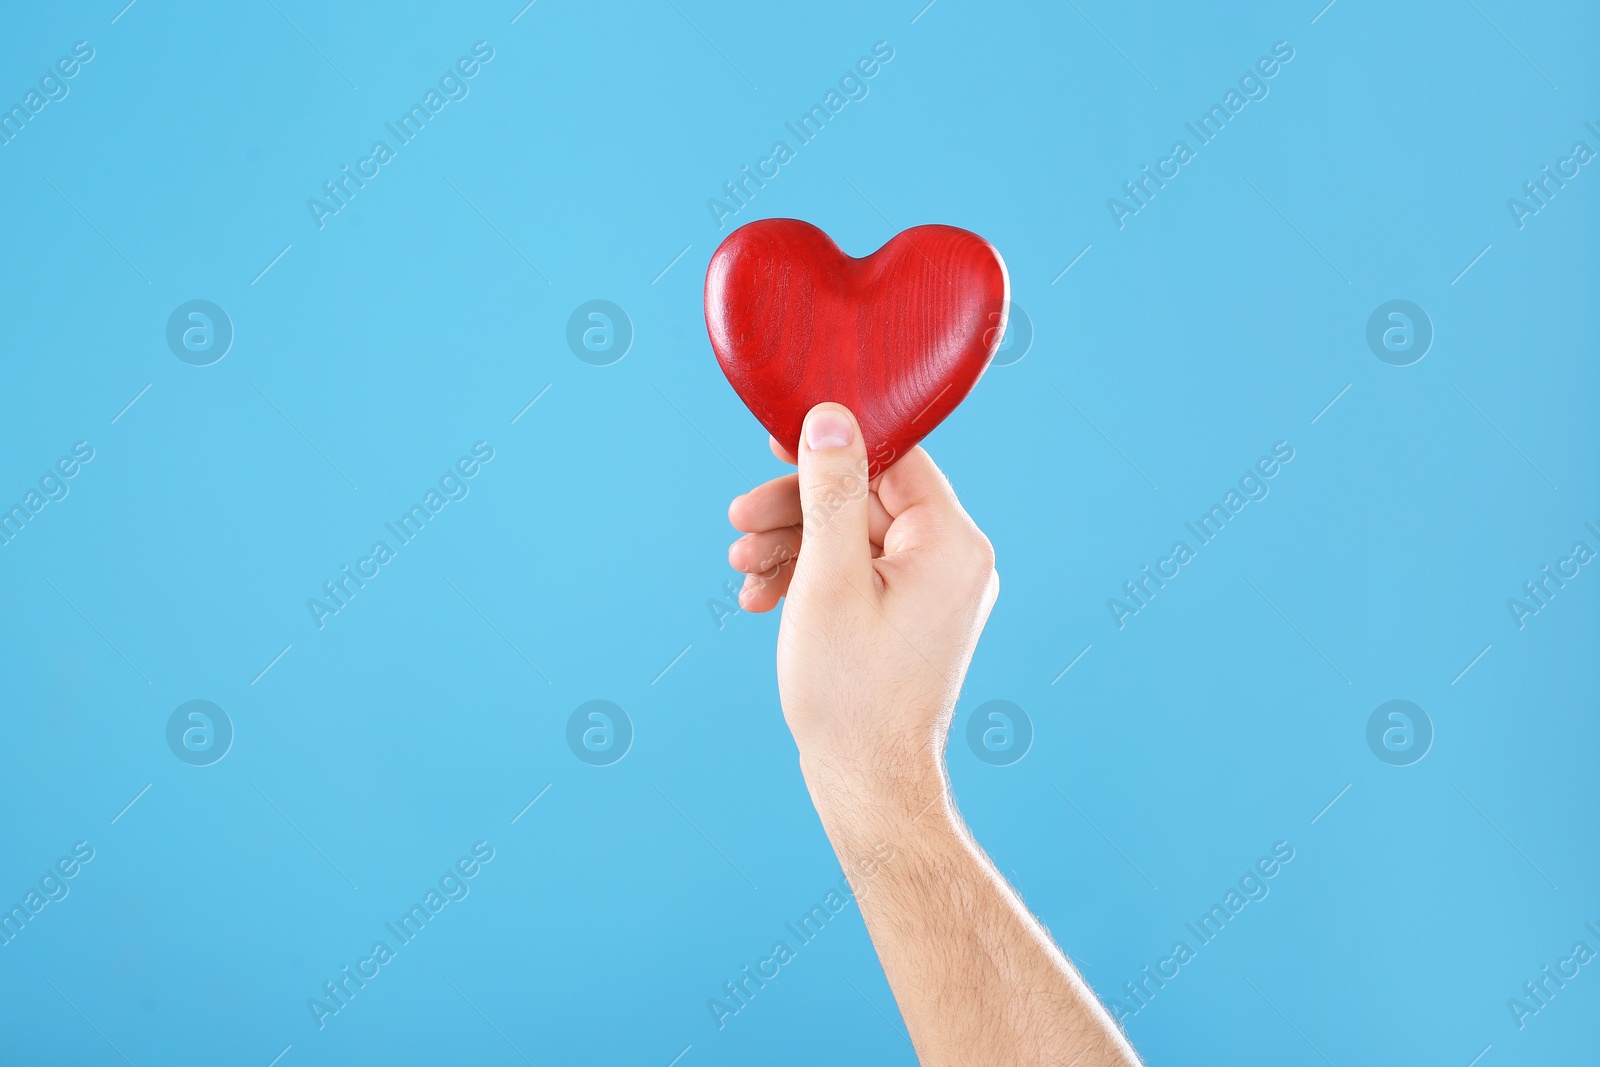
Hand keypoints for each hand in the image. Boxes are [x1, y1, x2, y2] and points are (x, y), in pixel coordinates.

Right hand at [727, 403, 998, 785]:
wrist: (867, 783)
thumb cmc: (850, 691)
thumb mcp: (828, 579)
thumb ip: (830, 492)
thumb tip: (831, 416)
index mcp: (952, 544)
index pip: (895, 459)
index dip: (831, 447)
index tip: (773, 442)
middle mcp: (954, 561)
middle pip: (866, 499)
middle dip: (795, 509)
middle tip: (737, 521)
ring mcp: (933, 592)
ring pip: (853, 538)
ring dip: (792, 545)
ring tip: (741, 567)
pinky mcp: (910, 616)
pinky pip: (857, 574)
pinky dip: (810, 578)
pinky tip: (762, 595)